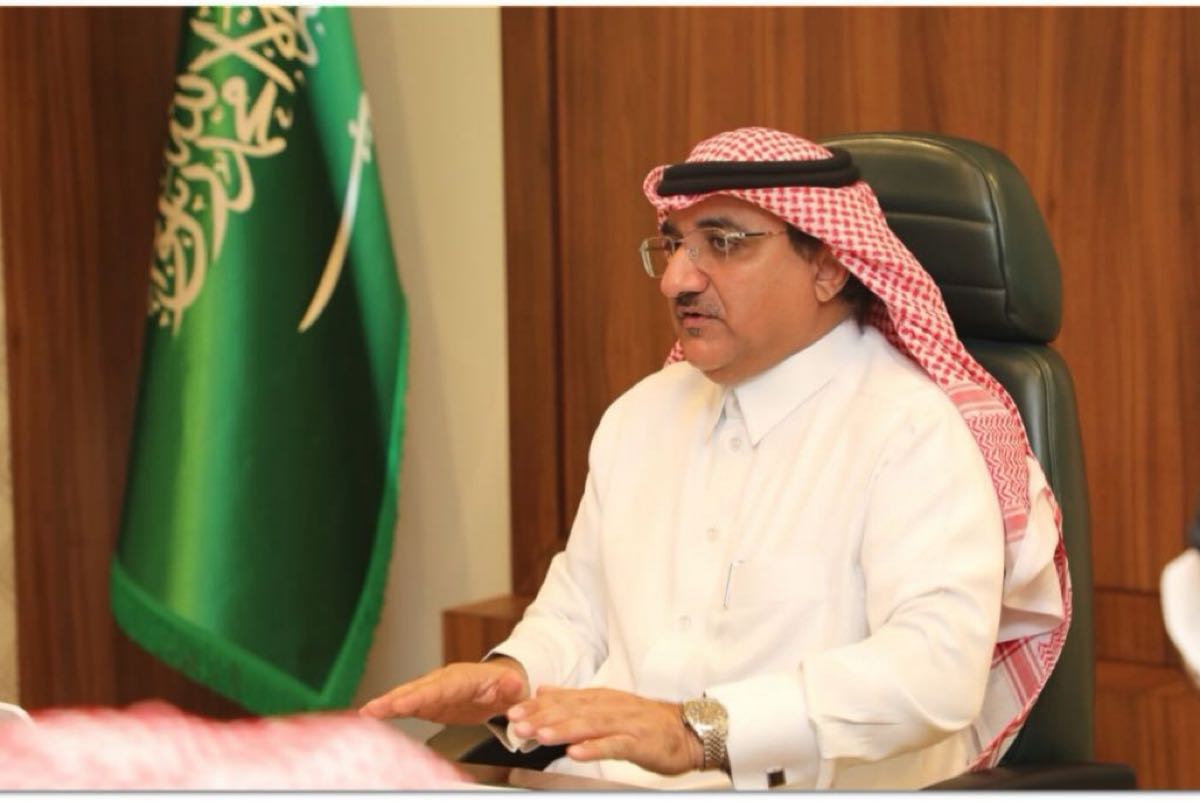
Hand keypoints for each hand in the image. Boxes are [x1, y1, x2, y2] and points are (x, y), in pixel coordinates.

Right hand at [358, 657, 529, 724]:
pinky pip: (408, 706)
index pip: (439, 688)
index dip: (420, 696)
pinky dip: (390, 710)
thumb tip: (513, 682)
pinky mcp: (429, 703)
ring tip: (366, 713)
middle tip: (372, 709)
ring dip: (387, 705)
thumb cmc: (507, 686)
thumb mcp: (514, 687)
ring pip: (407, 697)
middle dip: (394, 700)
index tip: (402, 705)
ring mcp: (434, 691)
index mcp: (463, 678)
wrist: (502, 687)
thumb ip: (511, 686)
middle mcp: (443, 681)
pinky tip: (373, 716)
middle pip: (416, 690)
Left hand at [506, 686, 703, 775]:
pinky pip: (615, 745)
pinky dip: (595, 747)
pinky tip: (576, 752)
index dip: (537, 706)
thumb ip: (576, 698)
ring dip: (563, 729)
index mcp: (601, 698)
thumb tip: (544, 690)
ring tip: (540, 734)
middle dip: (543, 717)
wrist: (688, 730)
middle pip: (573, 710)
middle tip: (517, 723)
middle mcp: (611, 707)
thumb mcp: (608, 704)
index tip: (512, 711)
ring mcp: (626, 723)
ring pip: (590, 725)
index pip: (564, 700)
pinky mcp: (640, 741)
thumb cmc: (646, 722)